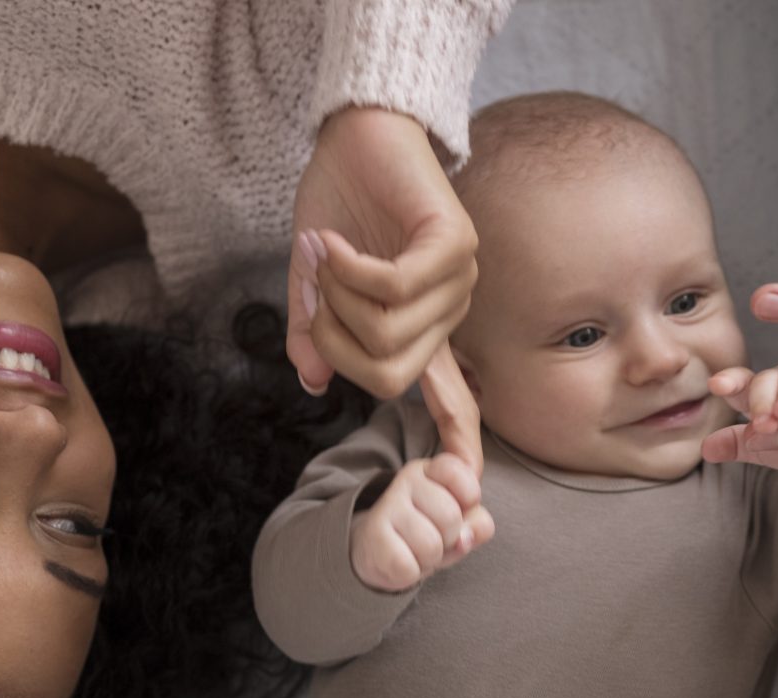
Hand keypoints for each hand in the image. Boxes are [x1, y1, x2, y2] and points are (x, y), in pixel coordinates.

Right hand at [288, 107, 482, 469]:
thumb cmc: (341, 200)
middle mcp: (448, 311)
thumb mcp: (315, 277)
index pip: (454, 397)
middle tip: (315, 288)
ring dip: (336, 296)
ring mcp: (457, 279)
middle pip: (385, 374)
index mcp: (423, 327)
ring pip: (385, 331)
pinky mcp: (454, 244)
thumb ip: (315, 329)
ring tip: (327, 252)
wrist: (359, 130)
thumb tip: (310, 381)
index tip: (467, 486)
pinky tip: (332, 240)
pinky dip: (348, 268)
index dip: (459, 440)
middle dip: (333, 340)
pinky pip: (393, 287)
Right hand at [349, 453, 495, 592]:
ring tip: (416, 550)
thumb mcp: (461, 523)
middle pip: (451, 517)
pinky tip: (401, 560)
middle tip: (434, 537)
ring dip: (430, 559)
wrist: (378, 550)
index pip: (461, 476)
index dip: (470, 499)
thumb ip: (478, 523)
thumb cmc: (427, 531)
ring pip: (431, 545)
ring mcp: (386, 506)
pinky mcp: (373, 536)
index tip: (459, 508)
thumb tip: (465, 538)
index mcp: (432, 470)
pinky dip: (411, 573)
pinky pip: (409, 567)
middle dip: (450, 539)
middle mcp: (407, 479)